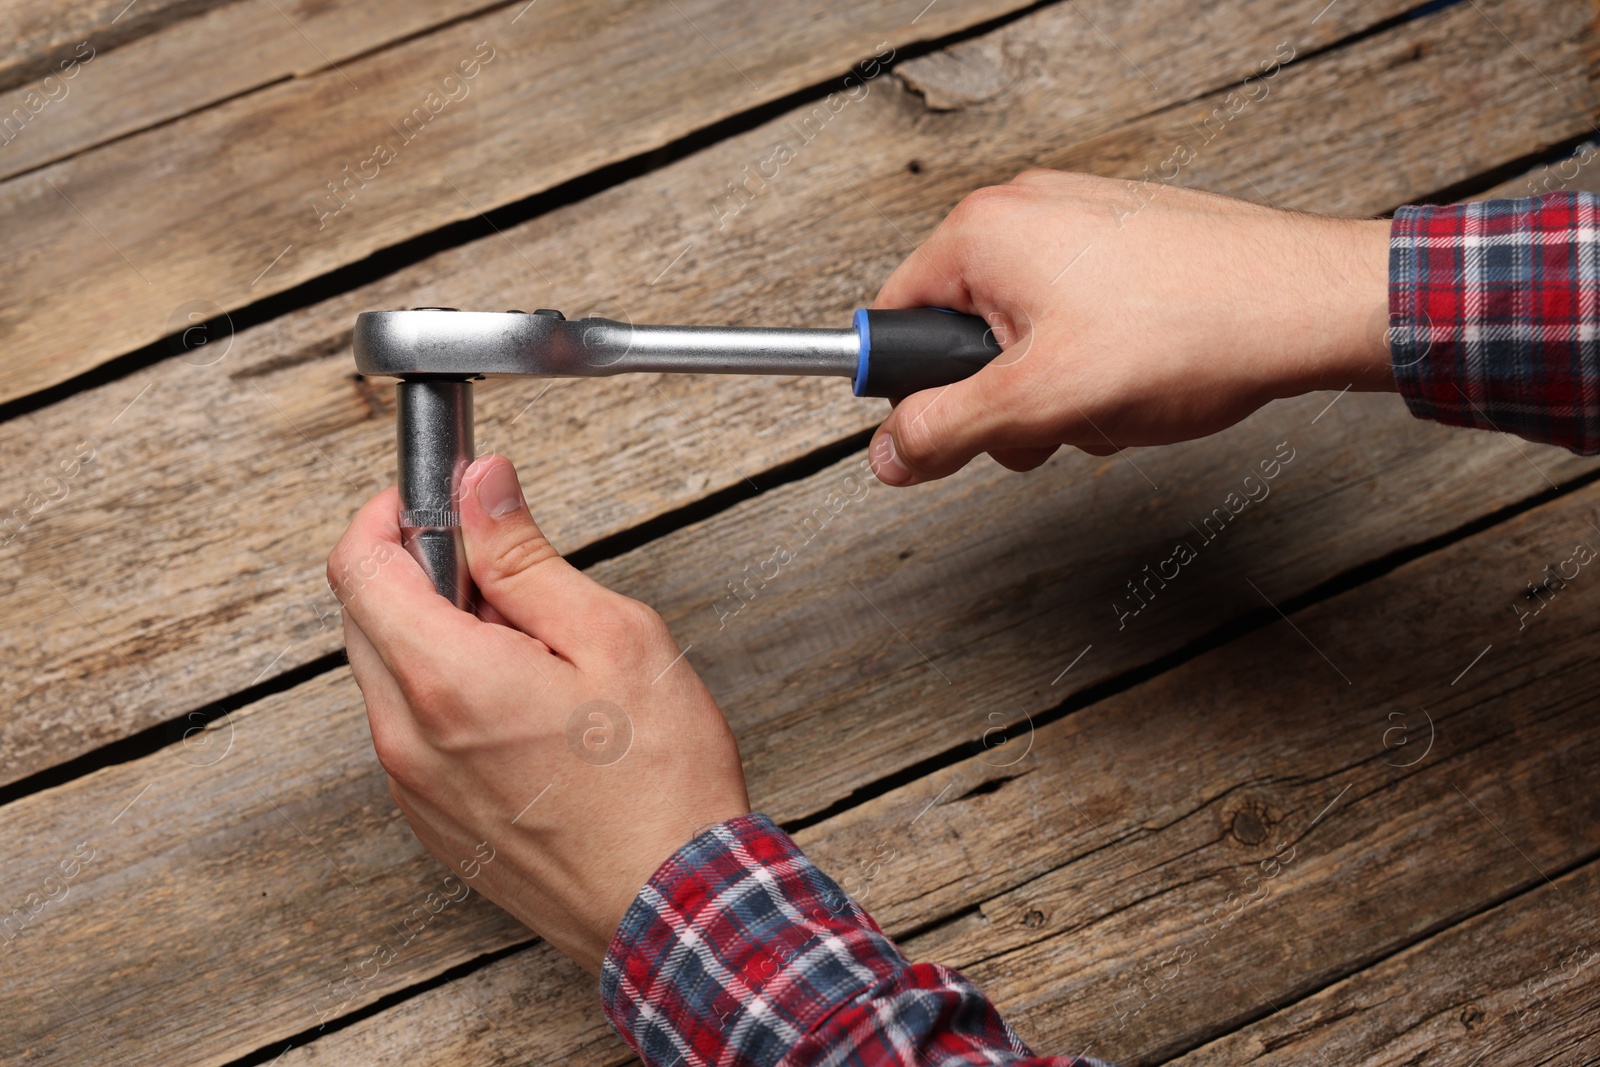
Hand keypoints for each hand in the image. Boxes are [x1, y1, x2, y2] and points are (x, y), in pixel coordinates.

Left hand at [327, 456, 749, 973]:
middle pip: (364, 617)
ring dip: (435, 637)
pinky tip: (524, 710)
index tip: (437, 501)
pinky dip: (445, 697)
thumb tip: (479, 486)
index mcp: (444, 679)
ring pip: (388, 677)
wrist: (674, 905)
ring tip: (531, 650)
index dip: (390, 513)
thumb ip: (526, 558)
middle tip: (504, 574)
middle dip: (419, 573)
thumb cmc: (659, 782)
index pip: (359, 565)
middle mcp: (407, 738)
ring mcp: (414, 789)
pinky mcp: (434, 823)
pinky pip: (411, 734)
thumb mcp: (612, 636)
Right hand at [867, 170, 1393, 484]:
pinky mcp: (1125, 243)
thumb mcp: (1041, 403)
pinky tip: (1143, 378)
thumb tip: (889, 452)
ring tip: (1115, 398)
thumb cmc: (1193, 329)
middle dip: (1006, 400)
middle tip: (1057, 419)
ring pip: (1026, 338)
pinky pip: (1078, 320)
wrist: (1309, 304)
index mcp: (984, 233)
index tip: (950, 428)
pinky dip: (1100, 363)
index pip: (894, 320)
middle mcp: (1025, 212)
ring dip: (1060, 392)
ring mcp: (1079, 223)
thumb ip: (947, 429)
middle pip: (964, 336)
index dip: (919, 389)